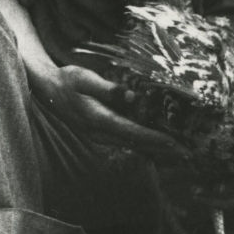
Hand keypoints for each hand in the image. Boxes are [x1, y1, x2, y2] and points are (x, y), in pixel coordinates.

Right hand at [35, 64, 184, 158]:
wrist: (46, 89)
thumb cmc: (67, 80)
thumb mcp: (84, 78)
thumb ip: (107, 88)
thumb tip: (130, 96)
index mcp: (97, 119)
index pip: (130, 131)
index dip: (152, 138)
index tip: (172, 143)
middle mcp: (99, 132)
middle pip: (135, 144)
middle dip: (161, 150)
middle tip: (187, 155)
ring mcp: (99, 136)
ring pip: (131, 147)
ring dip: (155, 152)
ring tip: (179, 156)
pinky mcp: (101, 134)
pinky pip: (126, 143)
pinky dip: (143, 147)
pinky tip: (159, 149)